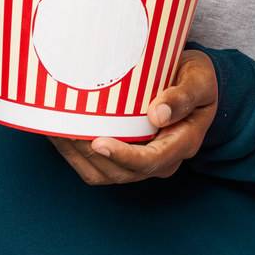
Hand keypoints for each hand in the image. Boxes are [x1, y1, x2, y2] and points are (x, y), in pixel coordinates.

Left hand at [49, 50, 217, 184]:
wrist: (193, 85)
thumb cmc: (197, 80)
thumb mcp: (198, 81)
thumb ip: (182, 96)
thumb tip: (158, 114)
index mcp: (183, 143)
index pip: (151, 161)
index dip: (123, 156)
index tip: (99, 143)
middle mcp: (162, 160)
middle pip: (122, 172)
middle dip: (91, 155)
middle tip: (65, 130)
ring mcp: (143, 161)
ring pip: (105, 174)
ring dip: (78, 157)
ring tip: (56, 131)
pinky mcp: (127, 157)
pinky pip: (98, 167)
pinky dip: (76, 155)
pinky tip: (60, 134)